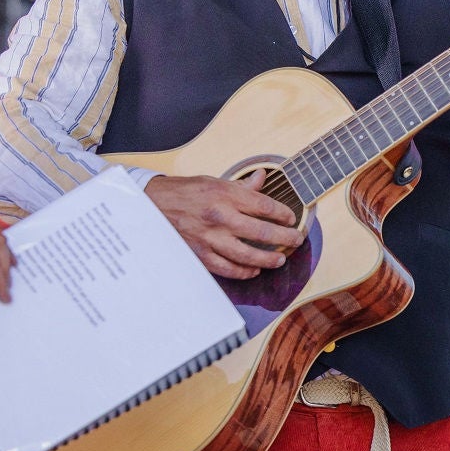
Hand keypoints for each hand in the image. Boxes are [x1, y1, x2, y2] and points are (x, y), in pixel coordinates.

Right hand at [145, 169, 303, 279]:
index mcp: (225, 195)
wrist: (153, 205)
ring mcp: (210, 238)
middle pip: (262, 233)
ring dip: (268, 260)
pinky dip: (244, 272)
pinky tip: (254, 270)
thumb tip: (262, 178)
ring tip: (280, 259)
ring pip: (248, 256)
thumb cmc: (185, 192)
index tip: (291, 219)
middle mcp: (220, 217)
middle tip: (296, 240)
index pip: (264, 206)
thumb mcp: (214, 181)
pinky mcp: (201, 254)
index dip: (283, 214)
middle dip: (285, 238)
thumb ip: (241, 186)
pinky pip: (228, 269)